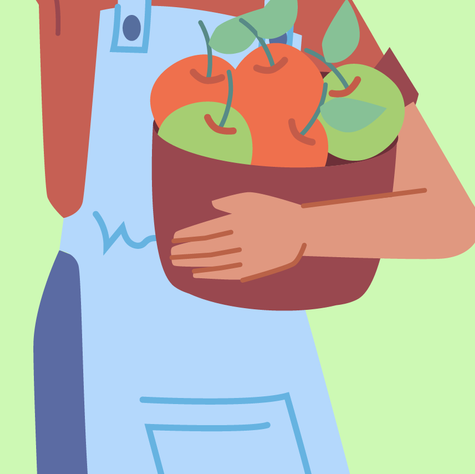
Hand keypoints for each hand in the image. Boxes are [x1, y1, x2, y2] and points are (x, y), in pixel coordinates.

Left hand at [170, 193, 308, 281]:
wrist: (303, 230)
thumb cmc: (277, 210)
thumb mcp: (254, 198)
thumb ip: (232, 201)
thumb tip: (212, 204)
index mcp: (238, 220)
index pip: (206, 230)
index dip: (189, 235)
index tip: (175, 238)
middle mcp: (239, 239)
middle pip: (206, 247)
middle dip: (186, 250)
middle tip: (171, 253)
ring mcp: (246, 255)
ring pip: (213, 261)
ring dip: (193, 262)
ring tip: (178, 262)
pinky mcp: (253, 269)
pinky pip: (226, 274)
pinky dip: (210, 275)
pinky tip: (197, 274)